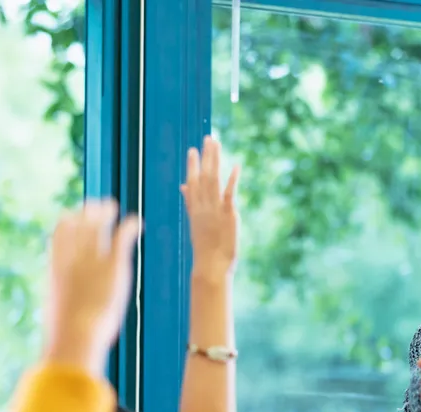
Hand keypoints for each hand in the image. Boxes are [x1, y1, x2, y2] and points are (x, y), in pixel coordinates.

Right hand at [43, 200, 140, 375]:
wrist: (76, 334)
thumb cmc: (67, 335)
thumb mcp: (60, 316)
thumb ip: (63, 308)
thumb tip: (61, 324)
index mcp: (56, 269)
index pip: (58, 236)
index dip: (66, 224)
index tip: (73, 217)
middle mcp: (73, 259)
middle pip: (78, 225)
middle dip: (86, 212)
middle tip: (96, 206)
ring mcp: (93, 260)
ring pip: (97, 226)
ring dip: (104, 213)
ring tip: (112, 205)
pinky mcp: (114, 265)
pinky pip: (121, 238)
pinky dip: (128, 226)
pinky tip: (137, 221)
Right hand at [181, 135, 239, 276]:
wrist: (210, 265)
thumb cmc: (205, 248)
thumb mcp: (196, 222)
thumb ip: (190, 202)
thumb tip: (184, 186)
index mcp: (195, 208)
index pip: (192, 182)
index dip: (192, 166)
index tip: (193, 149)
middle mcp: (203, 206)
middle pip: (202, 177)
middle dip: (205, 157)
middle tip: (209, 138)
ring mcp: (214, 209)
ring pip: (213, 180)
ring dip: (215, 161)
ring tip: (216, 144)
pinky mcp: (227, 214)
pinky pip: (229, 193)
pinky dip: (232, 179)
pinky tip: (236, 166)